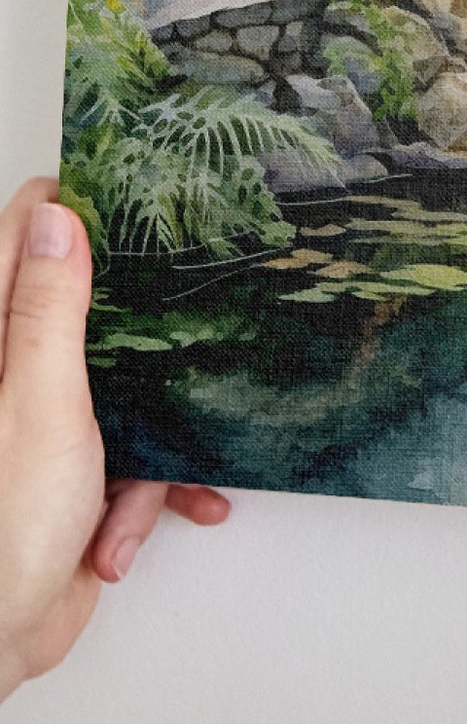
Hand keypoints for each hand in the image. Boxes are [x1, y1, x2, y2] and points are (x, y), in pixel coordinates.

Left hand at [0, 178, 229, 701]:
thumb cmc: (2, 530)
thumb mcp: (39, 404)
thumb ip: (49, 311)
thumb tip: (57, 218)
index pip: (22, 237)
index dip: (75, 209)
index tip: (136, 194)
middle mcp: (11, 374)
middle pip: (87, 309)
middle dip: (145, 332)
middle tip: (190, 309)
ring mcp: (42, 423)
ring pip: (126, 388)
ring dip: (150, 441)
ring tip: (144, 482)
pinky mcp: (72, 472)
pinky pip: (133, 456)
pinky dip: (146, 493)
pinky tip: (132, 530)